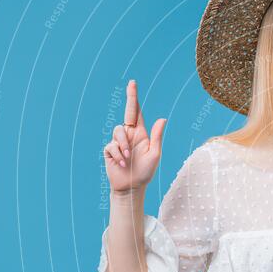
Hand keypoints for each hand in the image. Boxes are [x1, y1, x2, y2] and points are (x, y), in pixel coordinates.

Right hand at [104, 79, 166, 193]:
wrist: (131, 187)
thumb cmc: (145, 172)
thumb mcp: (154, 154)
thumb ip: (157, 136)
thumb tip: (163, 118)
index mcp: (140, 134)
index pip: (136, 113)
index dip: (134, 98)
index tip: (133, 83)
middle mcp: (128, 135)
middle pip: (126, 114)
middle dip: (130, 98)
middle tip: (132, 84)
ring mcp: (118, 142)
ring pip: (117, 132)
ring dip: (123, 145)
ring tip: (127, 158)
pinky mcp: (109, 151)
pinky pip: (111, 146)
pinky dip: (118, 155)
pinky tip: (122, 164)